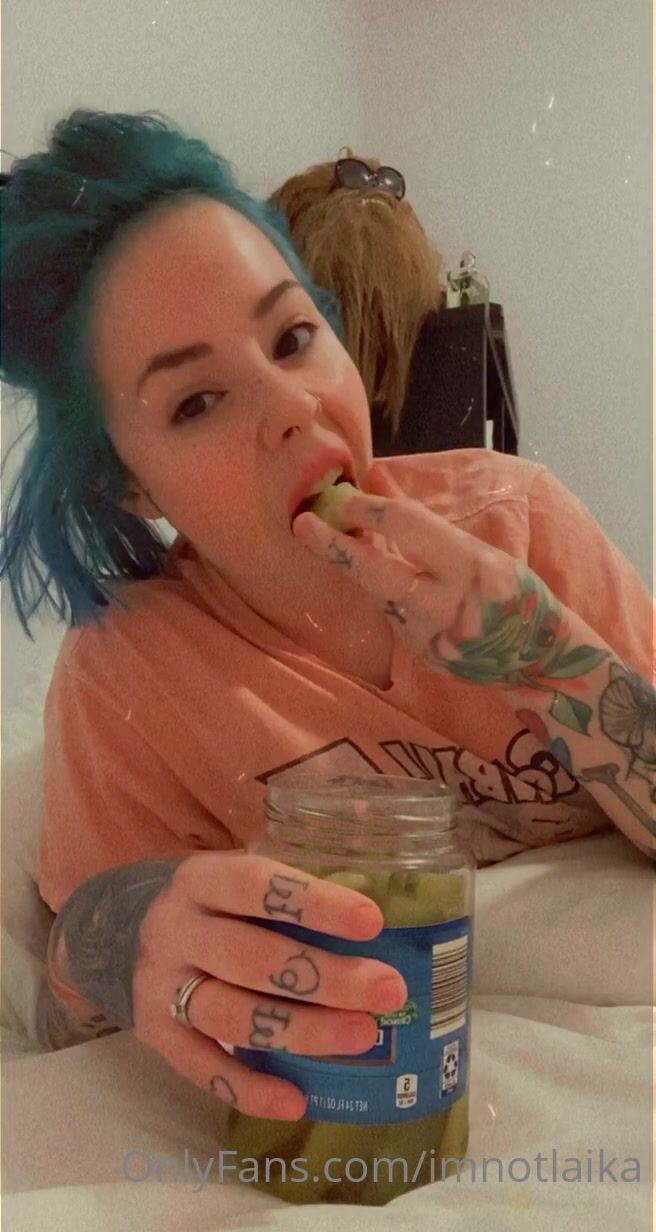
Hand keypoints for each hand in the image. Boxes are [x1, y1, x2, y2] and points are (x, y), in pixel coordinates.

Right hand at [56, 853, 406, 1120]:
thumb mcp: (235, 875)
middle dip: (326, 977)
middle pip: (252, 958)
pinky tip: (298, 1100)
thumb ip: (292, 889)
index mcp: (201, 880)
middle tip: (388, 990)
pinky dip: (250, 1089)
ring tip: (363, 1036)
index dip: (314, 903)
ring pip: (232, 1016)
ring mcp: (161, 987)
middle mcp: (176, 931)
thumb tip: (391, 909)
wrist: (119, 931)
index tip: (372, 921)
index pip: (257, 886)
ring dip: (302, 1031)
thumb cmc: (211, 904)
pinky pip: (204, 1068)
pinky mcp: (156, 1036)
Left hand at [292, 462, 521, 679]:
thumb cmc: (505, 589)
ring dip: (351, 567)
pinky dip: (375, 591)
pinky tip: (366, 574)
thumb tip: (375, 476)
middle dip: (335, 547)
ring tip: (322, 541)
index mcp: (468, 563)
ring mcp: (428, 634)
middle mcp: (446, 601)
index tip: (344, 498)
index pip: (409, 527)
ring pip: (375, 595)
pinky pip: (387, 614)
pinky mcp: (419, 654)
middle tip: (303, 523)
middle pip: (377, 571)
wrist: (533, 654)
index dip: (370, 509)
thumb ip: (419, 517)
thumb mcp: (472, 548)